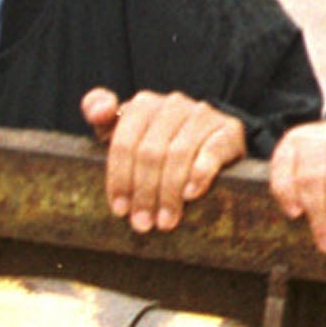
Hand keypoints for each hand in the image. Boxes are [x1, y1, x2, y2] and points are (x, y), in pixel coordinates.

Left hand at [82, 88, 244, 234]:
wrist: (213, 140)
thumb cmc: (159, 143)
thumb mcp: (128, 132)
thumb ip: (101, 117)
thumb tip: (98, 111)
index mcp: (144, 104)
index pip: (124, 142)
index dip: (119, 178)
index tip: (119, 209)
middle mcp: (173, 103)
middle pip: (150, 152)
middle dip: (143, 192)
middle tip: (142, 223)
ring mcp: (202, 115)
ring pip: (178, 154)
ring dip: (168, 193)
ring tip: (164, 221)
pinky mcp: (228, 130)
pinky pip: (211, 152)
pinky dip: (199, 174)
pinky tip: (190, 195)